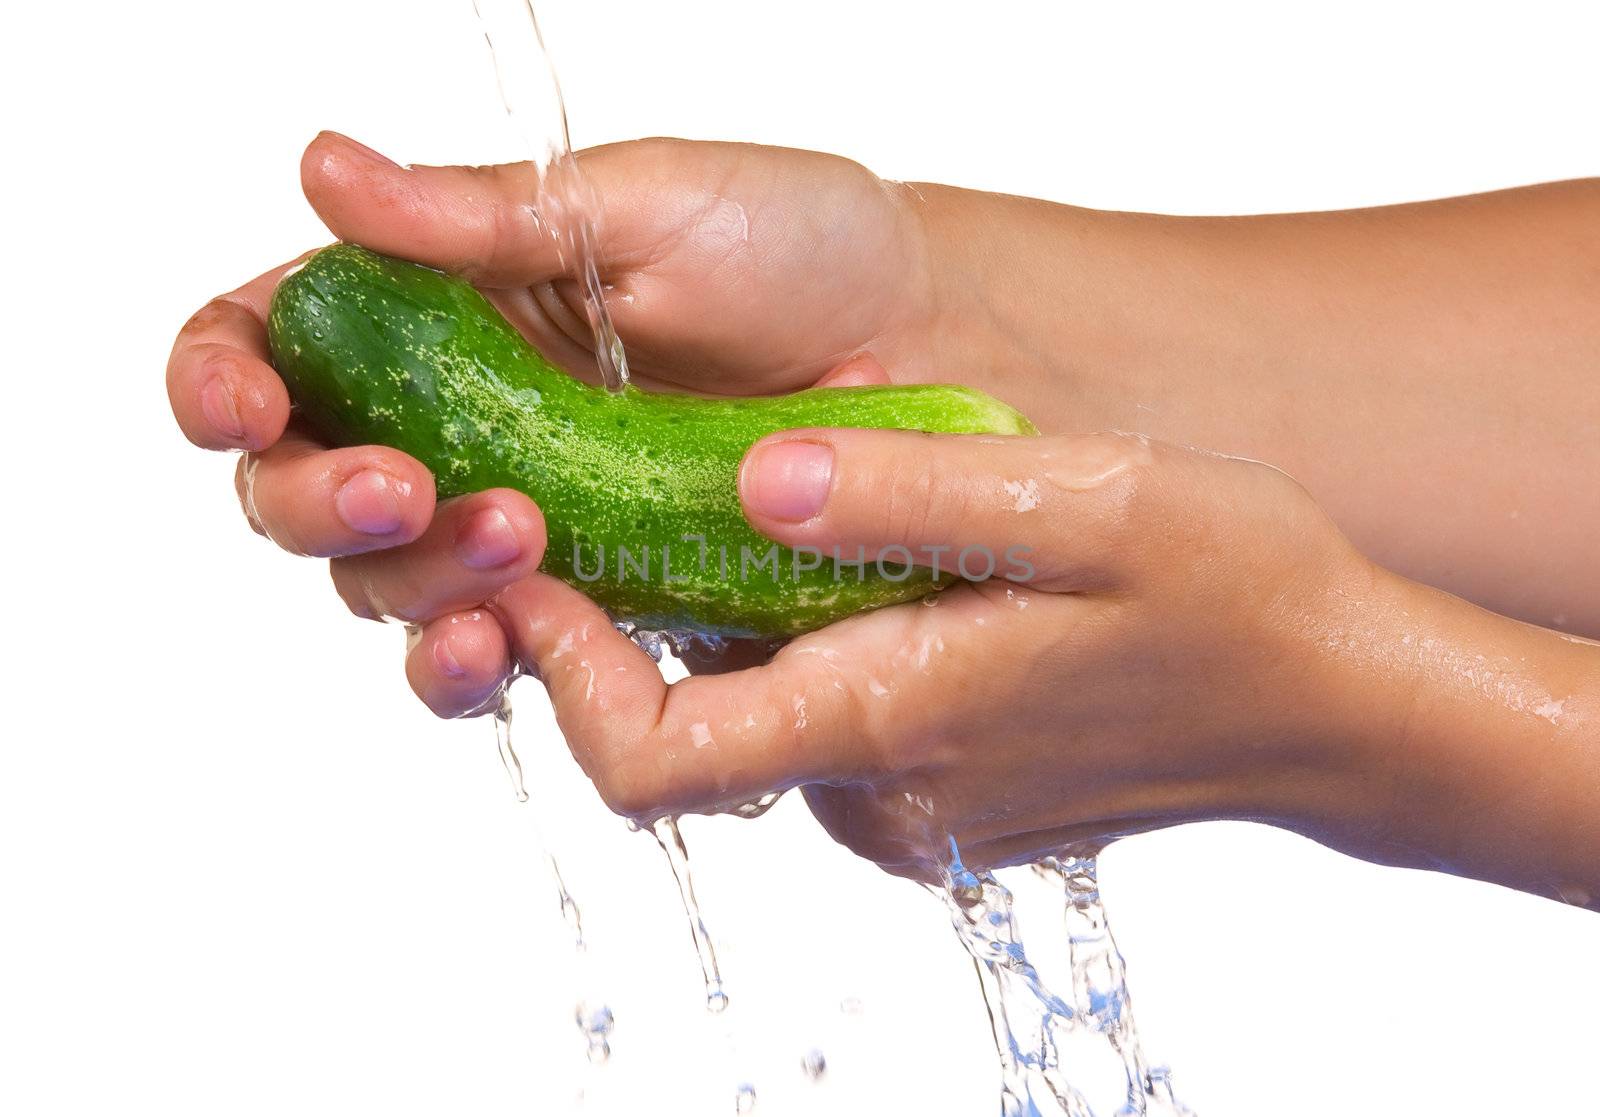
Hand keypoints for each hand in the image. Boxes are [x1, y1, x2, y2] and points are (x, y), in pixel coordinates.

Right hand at [166, 131, 962, 711]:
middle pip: (302, 492)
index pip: (277, 347)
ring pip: (388, 590)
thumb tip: (325, 171)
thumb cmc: (798, 249)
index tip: (242, 402)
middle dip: (318, 502)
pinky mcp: (596, 605)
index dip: (226, 380)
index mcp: (438, 309)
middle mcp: (458, 423)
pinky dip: (478, 663)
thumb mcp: (646, 204)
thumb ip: (484, 215)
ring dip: (410, 587)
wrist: (928, 348)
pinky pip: (499, 655)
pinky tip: (509, 644)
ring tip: (507, 546)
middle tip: (401, 487)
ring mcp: (523, 522)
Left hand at [478, 428, 1392, 872]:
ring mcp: (909, 810)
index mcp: (893, 726)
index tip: (543, 566)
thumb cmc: (1231, 596)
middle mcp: (880, 798)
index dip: (567, 672)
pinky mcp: (938, 799)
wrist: (1332, 704)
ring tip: (737, 507)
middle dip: (631, 627)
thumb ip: (907, 493)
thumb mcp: (1081, 503)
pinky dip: (795, 651)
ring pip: (752, 724)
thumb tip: (750, 475)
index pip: (651, 762)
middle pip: (683, 735)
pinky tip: (845, 565)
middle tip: (618, 493)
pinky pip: (819, 726)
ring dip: (720, 628)